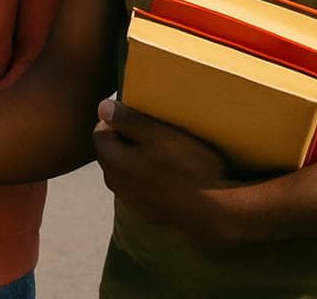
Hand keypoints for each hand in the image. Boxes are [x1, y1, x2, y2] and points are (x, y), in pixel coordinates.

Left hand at [93, 98, 248, 247]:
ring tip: (166, 154)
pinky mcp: (145, 211)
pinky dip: (148, 177)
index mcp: (111, 160)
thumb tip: (102, 107)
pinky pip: (139, 186)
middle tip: (157, 134)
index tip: (144, 118)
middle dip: (128, 139)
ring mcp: (129, 199)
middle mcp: (113, 182)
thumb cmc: (187, 167)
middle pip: (112, 150)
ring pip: (126, 169)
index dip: (120, 120)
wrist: (215, 210)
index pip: (101, 130)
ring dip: (138, 159)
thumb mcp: (158, 134)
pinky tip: (171, 174)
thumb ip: (127, 119)